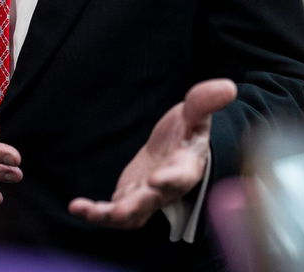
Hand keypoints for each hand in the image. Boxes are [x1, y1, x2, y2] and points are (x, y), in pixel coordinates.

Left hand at [68, 78, 236, 228]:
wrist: (177, 147)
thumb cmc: (187, 131)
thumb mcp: (195, 113)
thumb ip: (205, 101)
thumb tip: (227, 87)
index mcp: (186, 166)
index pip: (181, 176)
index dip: (170, 180)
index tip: (158, 181)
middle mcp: (167, 188)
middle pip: (152, 202)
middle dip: (135, 206)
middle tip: (117, 210)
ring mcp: (147, 197)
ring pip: (131, 215)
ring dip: (110, 216)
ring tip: (89, 212)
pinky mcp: (129, 198)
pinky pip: (113, 213)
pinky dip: (95, 213)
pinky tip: (77, 207)